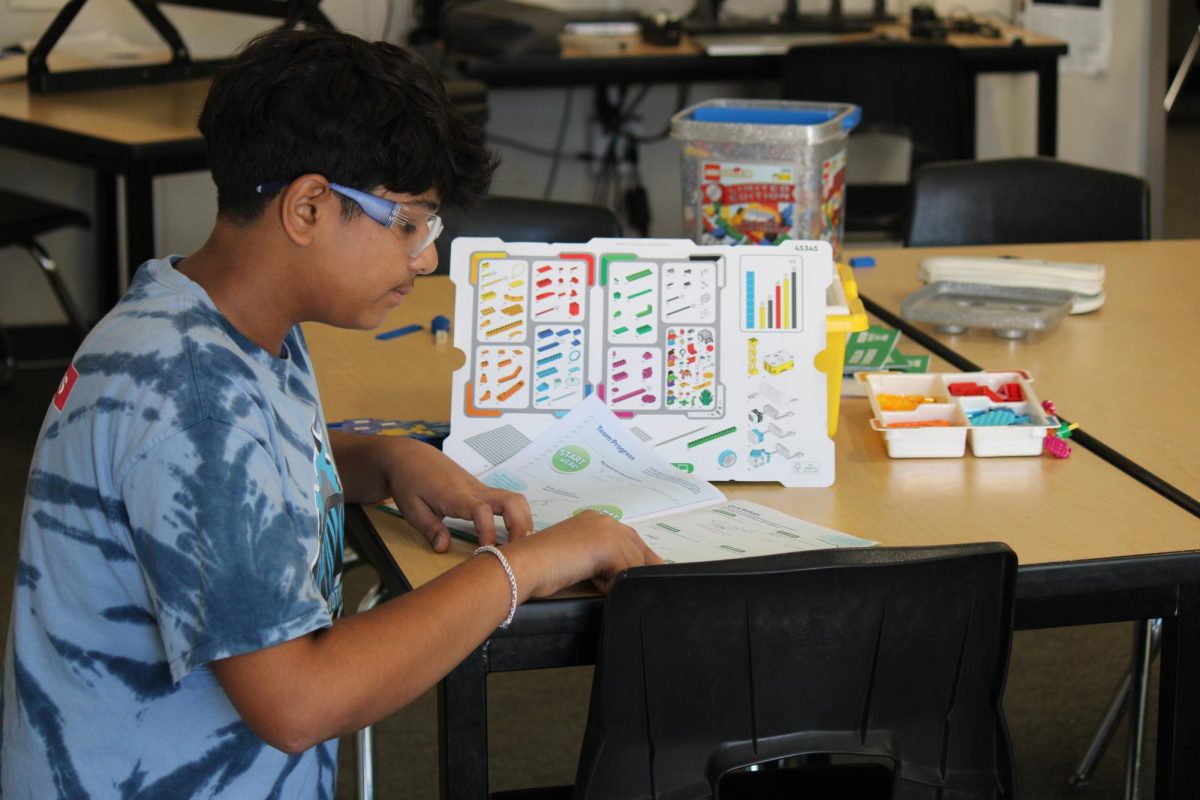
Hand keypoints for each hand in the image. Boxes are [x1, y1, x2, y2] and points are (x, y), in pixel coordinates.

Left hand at [382, 440, 532, 551]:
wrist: (410, 456)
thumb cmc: (409, 482)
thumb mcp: (411, 509)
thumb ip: (430, 528)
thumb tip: (444, 548)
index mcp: (455, 495)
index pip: (480, 510)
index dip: (488, 531)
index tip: (486, 550)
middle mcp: (474, 490)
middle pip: (510, 501)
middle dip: (520, 526)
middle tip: (516, 552)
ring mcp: (481, 488)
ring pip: (514, 499)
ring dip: (523, 521)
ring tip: (519, 545)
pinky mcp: (482, 490)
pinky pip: (508, 501)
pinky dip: (517, 516)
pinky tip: (514, 533)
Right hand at [504, 510, 663, 597]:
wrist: (526, 564)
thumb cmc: (542, 565)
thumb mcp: (578, 558)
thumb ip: (598, 559)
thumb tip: (619, 574)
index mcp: (595, 519)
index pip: (628, 539)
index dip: (637, 558)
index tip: (643, 573)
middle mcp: (604, 520)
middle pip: (638, 548)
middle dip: (643, 568)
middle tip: (648, 583)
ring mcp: (606, 530)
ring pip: (633, 563)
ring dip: (620, 580)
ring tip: (599, 586)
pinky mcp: (607, 546)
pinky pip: (624, 572)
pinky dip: (613, 585)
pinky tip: (596, 586)